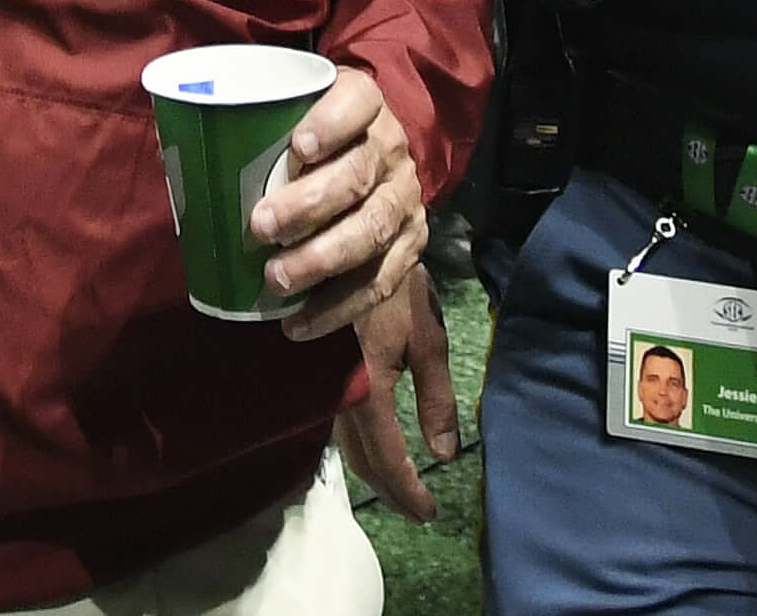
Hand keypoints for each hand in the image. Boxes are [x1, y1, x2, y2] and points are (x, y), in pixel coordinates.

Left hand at [250, 65, 426, 340]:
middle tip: (260, 225)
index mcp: (363, 102)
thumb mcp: (284, 114)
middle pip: (359, 173)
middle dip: (310, 203)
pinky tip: (298, 323)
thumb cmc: (303, 133)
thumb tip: (169, 153)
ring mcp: (405, 198)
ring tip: (275, 279)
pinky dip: (338, 307)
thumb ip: (243, 126)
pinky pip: (379, 281)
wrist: (365, 156)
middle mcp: (391, 148)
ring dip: (322, 259)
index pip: (357, 101)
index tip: (297, 146)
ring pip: (373, 230)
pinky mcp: (410, 245)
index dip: (332, 122)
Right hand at [334, 265, 461, 520]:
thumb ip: (436, 398)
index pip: (388, 458)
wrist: (342, 240)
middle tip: (416, 509)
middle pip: (363, 460)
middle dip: (390, 490)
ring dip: (373, 469)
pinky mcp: (313, 372)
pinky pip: (335, 420)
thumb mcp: (426, 337)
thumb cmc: (392, 284)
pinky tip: (372, 446)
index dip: (408, 493)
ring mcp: (320, 383)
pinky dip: (357, 442)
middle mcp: (338, 394)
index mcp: (368, 386)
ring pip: (347, 443)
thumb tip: (444, 455)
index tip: (429, 515)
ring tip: (398, 485)